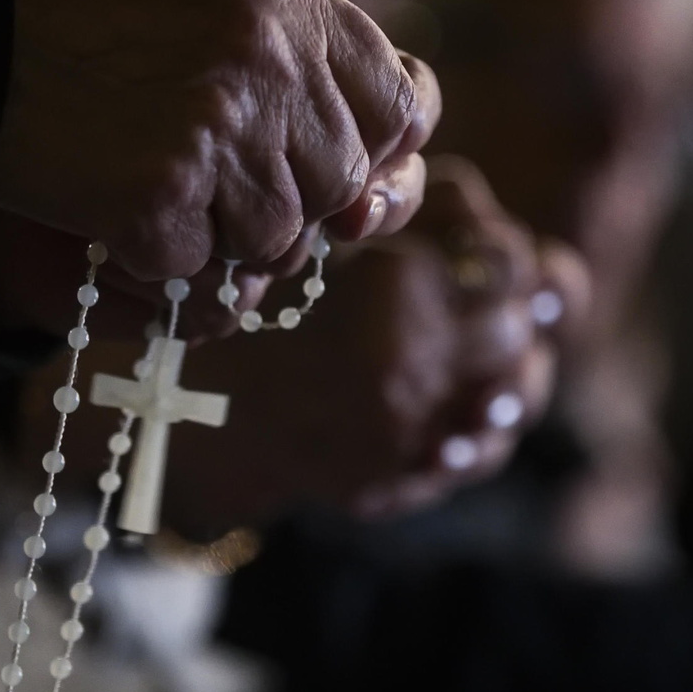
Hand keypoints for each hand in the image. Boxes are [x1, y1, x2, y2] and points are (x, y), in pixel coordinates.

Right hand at [0, 0, 433, 311]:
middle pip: (336, 185)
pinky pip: (193, 276)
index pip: (399, 105)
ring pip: (273, 242)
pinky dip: (148, 265)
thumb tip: (373, 154)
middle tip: (201, 178)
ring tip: (137, 183)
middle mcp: (269, 57)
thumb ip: (281, 42)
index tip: (343, 178)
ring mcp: (217, 129)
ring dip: (215, 238)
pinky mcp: (155, 197)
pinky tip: (99, 214)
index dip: (373, 153)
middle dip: (282, 200)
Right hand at [133, 160, 585, 533]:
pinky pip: (471, 456)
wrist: (173, 393)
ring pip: (511, 401)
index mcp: (399, 287)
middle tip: (489, 300)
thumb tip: (503, 231)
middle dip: (515, 309)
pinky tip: (459, 408)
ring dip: (510, 374)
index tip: (486, 252)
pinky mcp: (391, 480)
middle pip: (518, 330)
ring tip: (485, 357)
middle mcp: (412, 364)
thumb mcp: (341, 225)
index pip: (512, 265)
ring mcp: (405, 432)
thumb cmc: (252, 292)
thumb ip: (430, 211)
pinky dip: (478, 430)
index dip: (510, 255)